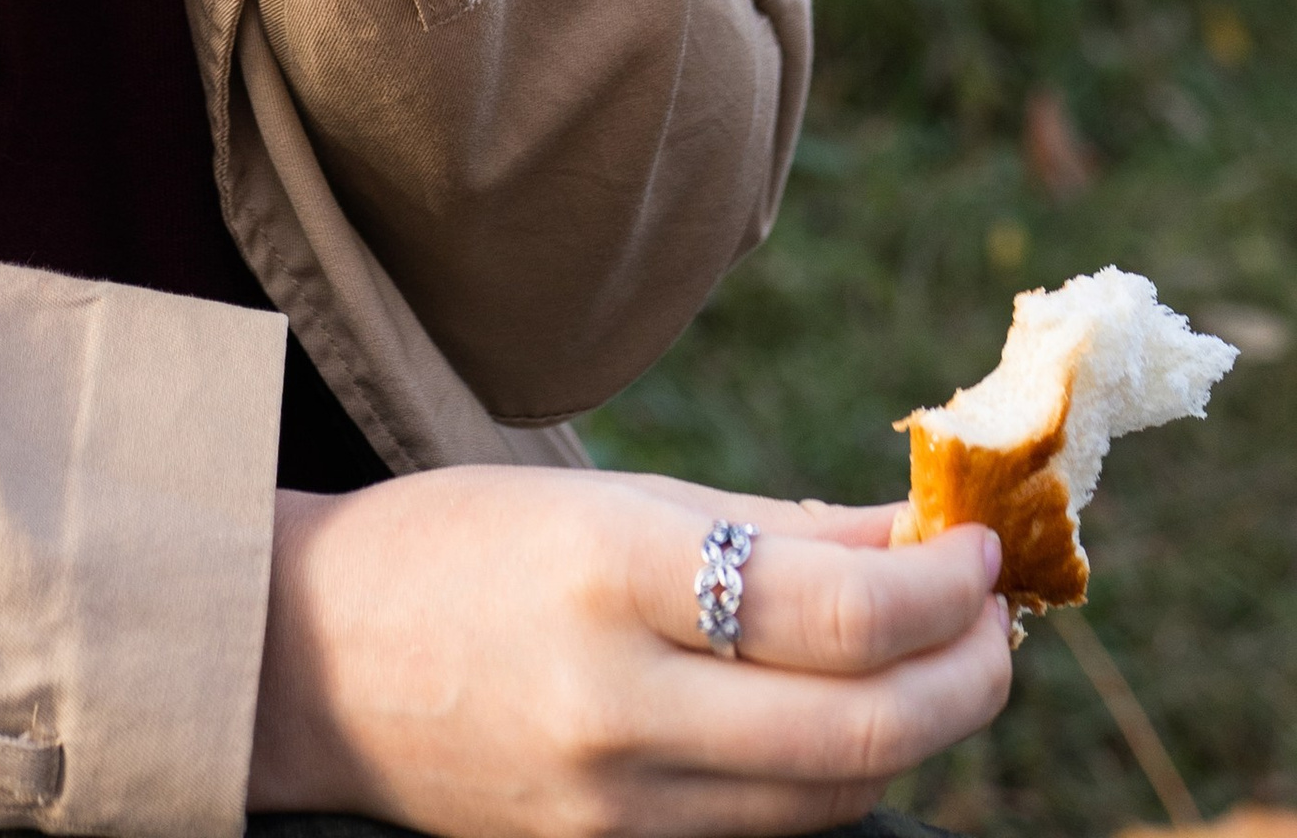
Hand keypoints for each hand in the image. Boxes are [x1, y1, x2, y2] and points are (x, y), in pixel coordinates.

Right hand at [248, 467, 1013, 837]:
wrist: (306, 663)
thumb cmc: (453, 547)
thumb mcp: (603, 498)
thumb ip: (770, 523)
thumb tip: (916, 529)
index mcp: (610, 574)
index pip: (833, 606)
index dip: (938, 585)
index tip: (978, 548)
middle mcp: (619, 704)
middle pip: (861, 726)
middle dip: (967, 673)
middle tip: (997, 618)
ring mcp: (616, 804)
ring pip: (834, 794)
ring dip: (922, 730)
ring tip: (944, 660)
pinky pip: (768, 828)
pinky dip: (837, 775)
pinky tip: (850, 716)